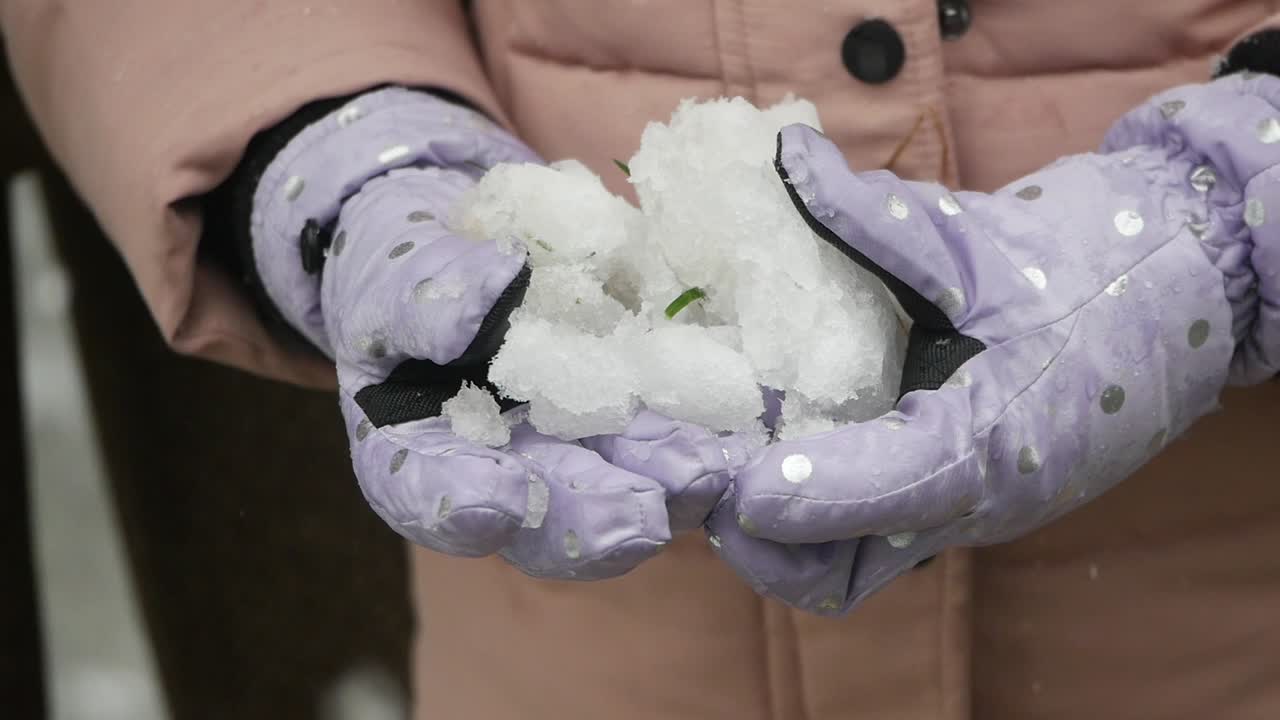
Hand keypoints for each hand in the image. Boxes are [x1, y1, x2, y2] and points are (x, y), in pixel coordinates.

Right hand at [251, 88, 738, 578]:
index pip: (428, 496)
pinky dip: (704, 436)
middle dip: (594, 519)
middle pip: (542, 518)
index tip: (497, 502)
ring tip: (707, 472)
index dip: (460, 507)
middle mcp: (505, 473)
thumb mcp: (394, 274)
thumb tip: (487, 300)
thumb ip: (425, 299)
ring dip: (667, 488)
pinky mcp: (633, 417)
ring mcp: (575, 450)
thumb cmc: (403, 268)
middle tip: (640, 518)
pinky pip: (671, 436)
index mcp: (422, 456)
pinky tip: (739, 431)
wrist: (469, 238)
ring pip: (621, 490)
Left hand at [708, 74, 1279, 611]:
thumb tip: (786, 158)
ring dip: (776, 533)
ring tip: (713, 465)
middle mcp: (976, 499)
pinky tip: (766, 450)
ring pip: (852, 563)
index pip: (892, 492)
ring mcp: (966, 509)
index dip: (809, 496)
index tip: (736, 485)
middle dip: (762, 538)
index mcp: (996, 439)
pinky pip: (871, 534)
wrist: (1178, 289)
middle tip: (694, 475)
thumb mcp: (978, 240)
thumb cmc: (1090, 265)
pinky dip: (811, 510)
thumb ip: (875, 215)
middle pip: (846, 568)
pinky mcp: (956, 496)